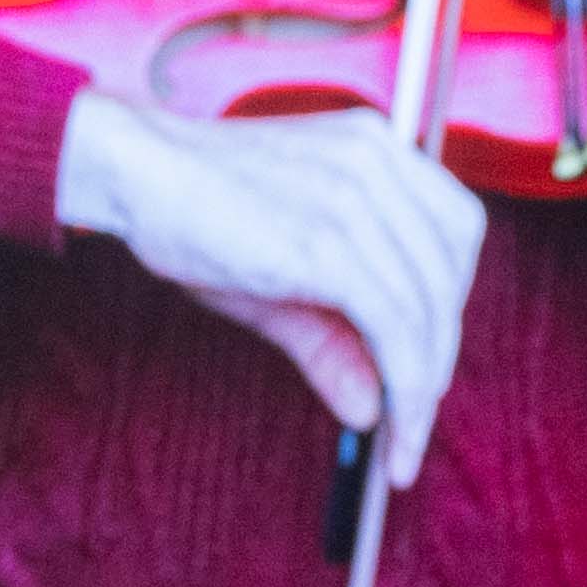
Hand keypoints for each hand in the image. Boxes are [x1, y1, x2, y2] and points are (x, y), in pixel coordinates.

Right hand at [55, 92, 486, 484]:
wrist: (132, 170)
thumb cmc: (194, 212)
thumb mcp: (277, 280)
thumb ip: (332, 339)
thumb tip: (370, 410)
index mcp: (374, 147)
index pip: (454, 229)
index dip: (449, 302)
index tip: (430, 362)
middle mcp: (377, 162)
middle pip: (449, 269)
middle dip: (440, 352)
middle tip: (415, 416)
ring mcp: (356, 198)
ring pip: (427, 306)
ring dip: (424, 387)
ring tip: (404, 438)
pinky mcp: (327, 242)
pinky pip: (394, 326)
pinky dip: (405, 385)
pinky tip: (390, 426)